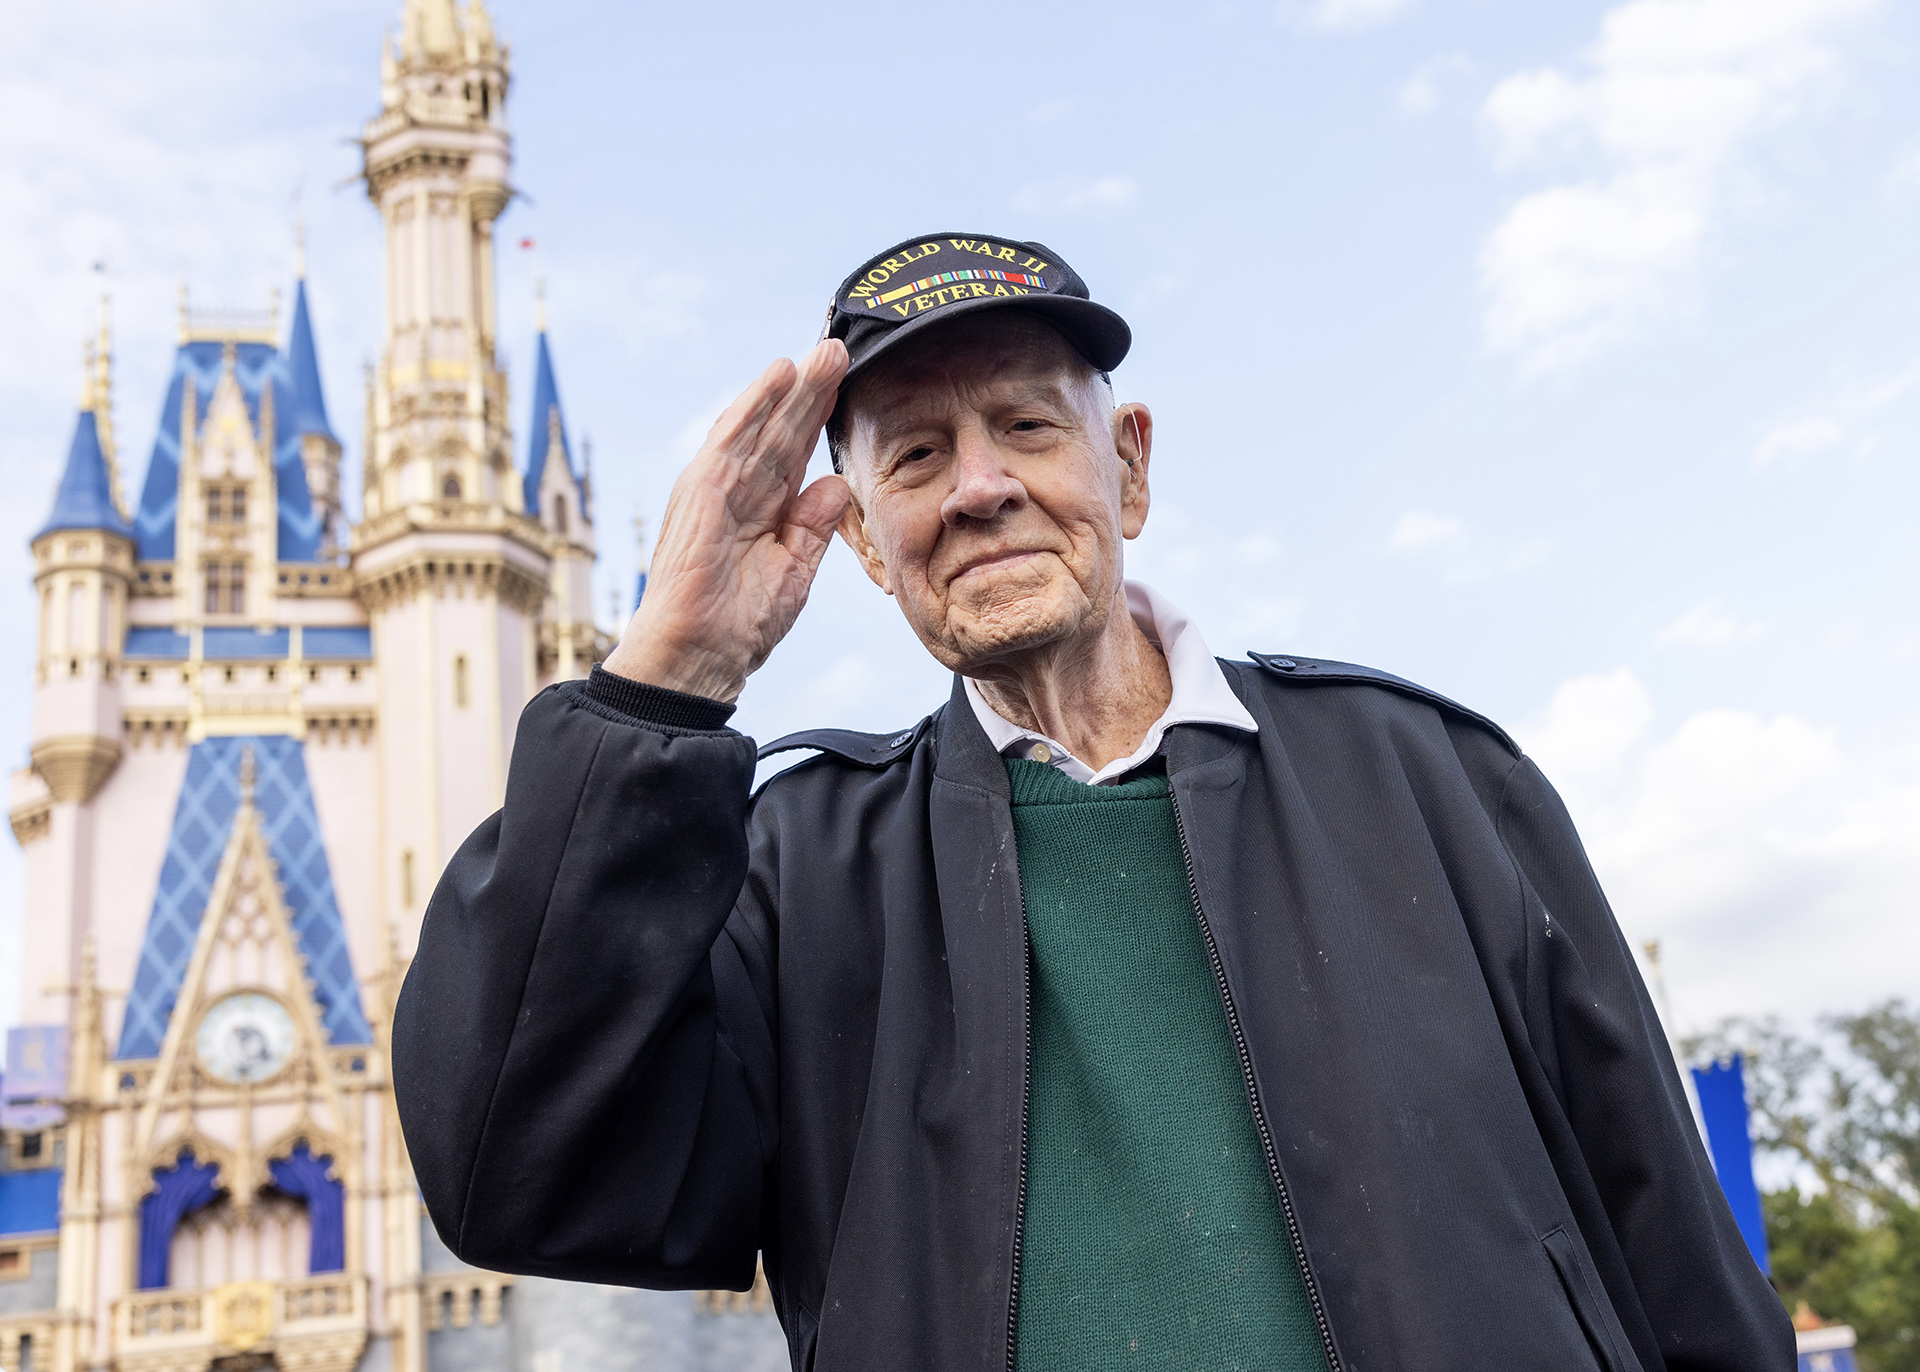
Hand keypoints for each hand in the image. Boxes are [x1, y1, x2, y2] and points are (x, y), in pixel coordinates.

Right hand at [603, 339, 851, 702]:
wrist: (698, 661)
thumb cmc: (737, 627)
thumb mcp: (793, 571)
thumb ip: (813, 526)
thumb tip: (836, 483)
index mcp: (760, 511)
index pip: (795, 454)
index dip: (821, 420)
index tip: (850, 386)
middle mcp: (737, 492)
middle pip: (780, 431)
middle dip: (811, 392)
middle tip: (841, 348)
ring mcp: (716, 490)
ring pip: (760, 426)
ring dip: (790, 387)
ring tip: (821, 351)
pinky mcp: (699, 494)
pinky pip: (731, 440)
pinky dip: (754, 405)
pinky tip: (778, 376)